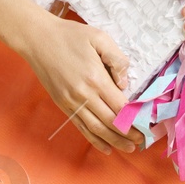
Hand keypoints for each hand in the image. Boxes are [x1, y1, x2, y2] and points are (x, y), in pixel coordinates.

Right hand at [14, 11, 145, 154]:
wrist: (37, 39)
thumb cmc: (70, 35)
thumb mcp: (99, 37)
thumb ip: (117, 59)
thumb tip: (124, 83)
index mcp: (96, 78)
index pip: (120, 107)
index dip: (135, 120)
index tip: (146, 126)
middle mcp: (83, 94)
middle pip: (111, 122)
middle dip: (128, 134)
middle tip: (142, 141)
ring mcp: (71, 102)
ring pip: (97, 129)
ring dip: (115, 141)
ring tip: (129, 148)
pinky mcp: (63, 105)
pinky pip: (81, 127)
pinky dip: (94, 140)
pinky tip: (106, 147)